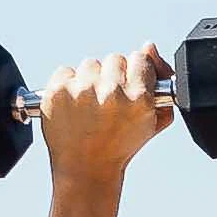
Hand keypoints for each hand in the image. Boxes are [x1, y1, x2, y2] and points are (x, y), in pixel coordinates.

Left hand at [31, 50, 174, 186]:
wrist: (86, 168)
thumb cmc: (120, 146)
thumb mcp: (152, 121)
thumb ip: (159, 82)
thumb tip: (149, 48)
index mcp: (139, 98)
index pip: (140, 58)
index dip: (136, 71)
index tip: (130, 84)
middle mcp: (111, 92)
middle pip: (114, 59)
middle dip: (113, 76)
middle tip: (109, 101)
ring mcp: (82, 90)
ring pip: (90, 64)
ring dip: (90, 80)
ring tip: (90, 105)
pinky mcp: (58, 90)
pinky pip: (66, 71)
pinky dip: (68, 84)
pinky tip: (74, 105)